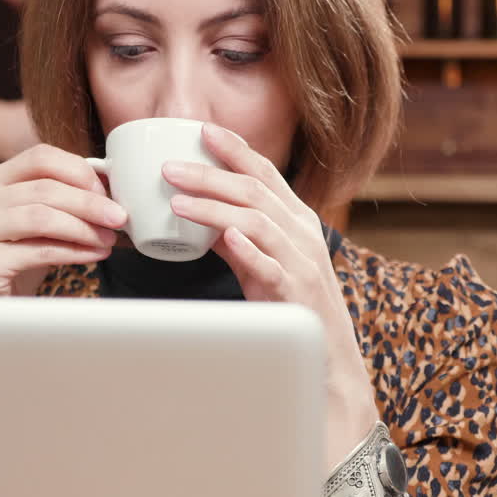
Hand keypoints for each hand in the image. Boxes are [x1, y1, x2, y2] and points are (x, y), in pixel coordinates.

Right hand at [0, 144, 126, 295]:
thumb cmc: (13, 264)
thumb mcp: (36, 225)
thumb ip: (60, 202)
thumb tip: (108, 190)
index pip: (40, 158)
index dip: (78, 171)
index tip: (105, 191)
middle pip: (45, 188)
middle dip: (89, 203)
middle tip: (119, 217)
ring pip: (42, 216)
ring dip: (84, 227)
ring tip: (108, 238)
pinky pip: (40, 250)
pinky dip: (75, 251)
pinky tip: (95, 254)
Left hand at [161, 123, 378, 472]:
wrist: (328, 367)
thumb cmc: (291, 310)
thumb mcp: (261, 264)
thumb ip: (235, 237)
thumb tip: (195, 213)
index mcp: (295, 220)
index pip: (264, 173)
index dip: (234, 149)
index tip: (201, 130)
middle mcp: (303, 234)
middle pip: (255, 191)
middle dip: (210, 174)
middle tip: (169, 167)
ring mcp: (304, 264)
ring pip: (258, 222)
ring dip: (216, 207)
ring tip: (178, 200)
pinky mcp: (298, 296)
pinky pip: (274, 267)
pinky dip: (249, 249)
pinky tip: (225, 237)